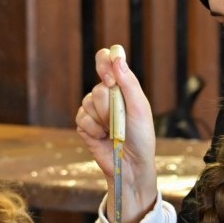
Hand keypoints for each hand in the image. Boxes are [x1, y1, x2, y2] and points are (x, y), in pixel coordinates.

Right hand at [75, 47, 158, 222]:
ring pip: (88, 102)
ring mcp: (93, 110)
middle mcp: (106, 95)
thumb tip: (117, 57)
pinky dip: (93, 129)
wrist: (131, 165)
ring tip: (113, 131)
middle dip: (110, 105)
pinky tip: (102, 137)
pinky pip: (82, 118)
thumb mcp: (140, 108)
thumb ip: (129, 82)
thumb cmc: (141, 137)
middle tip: (121, 119)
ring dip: (103, 119)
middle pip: (98, 88)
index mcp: (122, 86)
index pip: (107, 60)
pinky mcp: (84, 125)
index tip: (110, 80)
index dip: (104, 64)